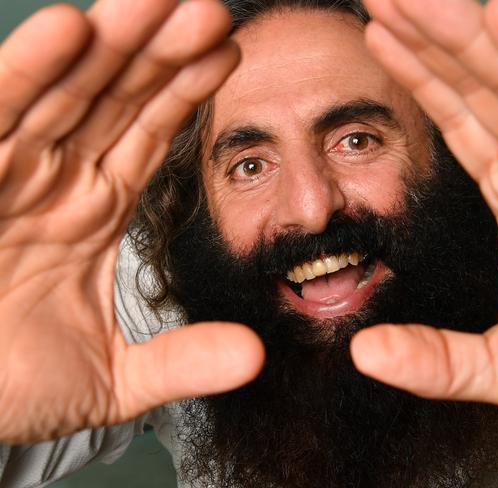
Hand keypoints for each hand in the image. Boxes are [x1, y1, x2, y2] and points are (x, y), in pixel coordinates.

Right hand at [0, 0, 262, 442]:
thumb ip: (180, 361)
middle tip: (207, 6)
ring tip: (155, 0)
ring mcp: (6, 176)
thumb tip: (252, 356)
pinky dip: (27, 74)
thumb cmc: (13, 385)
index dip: (188, 91)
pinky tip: (68, 30)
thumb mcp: (113, 379)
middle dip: (159, 49)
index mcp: (95, 210)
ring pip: (62, 94)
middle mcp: (54, 181)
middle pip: (114, 99)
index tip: (231, 50)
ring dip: (107, 44)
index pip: (149, 134)